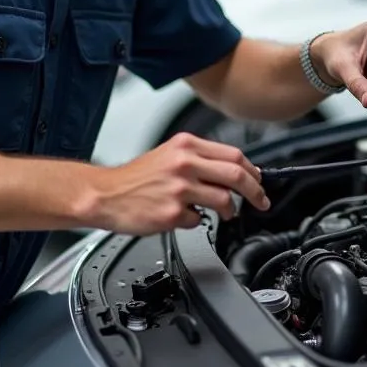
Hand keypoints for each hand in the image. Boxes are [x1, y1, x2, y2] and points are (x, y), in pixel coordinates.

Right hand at [85, 133, 270, 235]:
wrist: (105, 194)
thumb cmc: (136, 177)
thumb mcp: (169, 154)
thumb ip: (200, 159)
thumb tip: (233, 171)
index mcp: (186, 145)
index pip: (233, 155)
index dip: (252, 171)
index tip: (259, 182)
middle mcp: (184, 163)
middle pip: (236, 175)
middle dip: (255, 192)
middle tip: (260, 201)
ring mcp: (179, 188)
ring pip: (224, 200)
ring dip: (230, 211)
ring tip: (223, 213)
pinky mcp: (172, 213)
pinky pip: (199, 220)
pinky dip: (197, 220)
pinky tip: (184, 216)